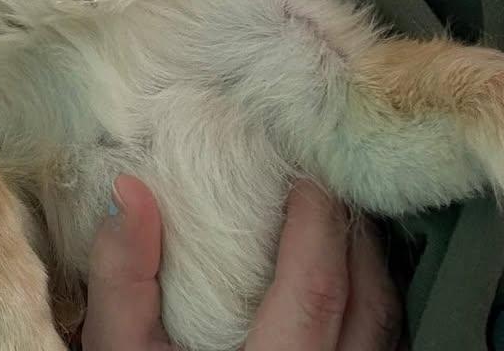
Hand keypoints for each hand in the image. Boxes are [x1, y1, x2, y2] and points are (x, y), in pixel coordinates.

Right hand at [82, 177, 401, 350]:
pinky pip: (379, 345)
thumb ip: (124, 276)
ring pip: (382, 325)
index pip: (317, 288)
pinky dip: (367, 303)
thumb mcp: (122, 349)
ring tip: (336, 218)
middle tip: (324, 180)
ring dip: (365, 265)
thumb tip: (129, 190)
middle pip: (366, 302)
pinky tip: (343, 277)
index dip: (319, 221)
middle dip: (350, 232)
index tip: (303, 171)